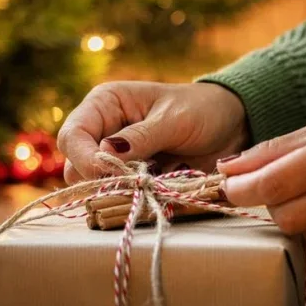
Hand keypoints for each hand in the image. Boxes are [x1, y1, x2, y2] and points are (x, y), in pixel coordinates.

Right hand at [57, 81, 248, 182]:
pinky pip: (118, 197)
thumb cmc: (203, 110)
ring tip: (150, 185)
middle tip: (136, 182)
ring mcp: (115, 158)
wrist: (233, 126)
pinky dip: (133, 200)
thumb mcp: (174, 119)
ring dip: (118, 192)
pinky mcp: (131, 179)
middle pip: (75, 165)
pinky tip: (156, 192)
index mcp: (105, 105)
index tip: (109, 175)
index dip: (84, 159)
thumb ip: (139, 137)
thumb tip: (103, 153)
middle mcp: (102, 131)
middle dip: (100, 179)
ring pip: (93, 186)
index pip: (72, 136)